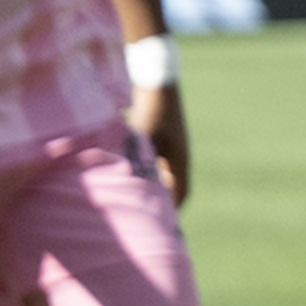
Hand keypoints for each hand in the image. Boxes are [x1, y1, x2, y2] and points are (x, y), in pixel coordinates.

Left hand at [136, 78, 189, 206]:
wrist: (156, 80)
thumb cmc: (150, 108)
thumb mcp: (142, 136)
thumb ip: (136, 157)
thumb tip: (125, 178)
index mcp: (179, 158)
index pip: (180, 192)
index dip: (172, 210)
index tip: (163, 225)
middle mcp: (178, 153)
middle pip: (173, 185)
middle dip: (162, 202)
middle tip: (150, 218)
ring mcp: (171, 145)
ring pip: (163, 173)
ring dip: (153, 187)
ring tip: (139, 201)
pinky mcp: (162, 137)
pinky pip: (156, 162)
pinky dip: (147, 172)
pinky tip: (131, 176)